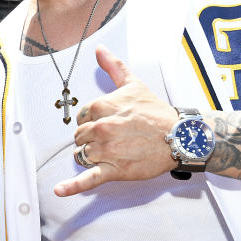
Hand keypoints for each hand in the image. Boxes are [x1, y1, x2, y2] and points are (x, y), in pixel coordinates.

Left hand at [54, 45, 176, 196]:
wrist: (180, 137)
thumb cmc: (157, 113)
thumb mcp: (133, 84)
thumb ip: (113, 67)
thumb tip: (100, 49)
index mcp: (100, 106)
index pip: (81, 117)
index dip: (92, 122)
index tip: (107, 122)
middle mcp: (100, 128)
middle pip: (79, 137)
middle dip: (91, 139)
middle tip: (114, 138)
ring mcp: (106, 150)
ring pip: (82, 156)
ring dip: (92, 156)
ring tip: (112, 153)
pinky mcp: (113, 170)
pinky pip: (87, 179)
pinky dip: (72, 187)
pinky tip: (60, 190)